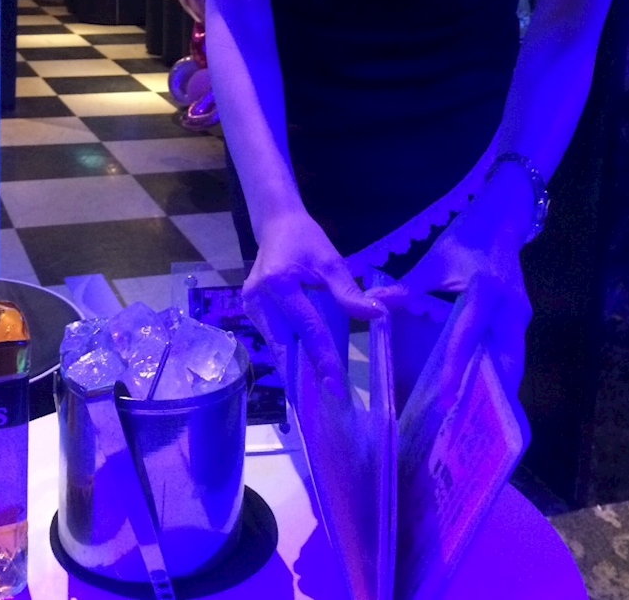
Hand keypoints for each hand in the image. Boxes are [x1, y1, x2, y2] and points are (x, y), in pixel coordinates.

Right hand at [243, 209, 383, 395]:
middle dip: (307, 374)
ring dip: (297, 368)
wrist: (276, 225)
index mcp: (278, 283)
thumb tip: (378, 316)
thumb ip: (349, 293)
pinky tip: (305, 372)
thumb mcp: (331, 261)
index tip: (337, 387)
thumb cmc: (306, 240)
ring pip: (277, 347)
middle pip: (285, 346)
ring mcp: (251, 306)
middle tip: (328, 402)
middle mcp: (259, 298)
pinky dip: (290, 354)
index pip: (307, 328)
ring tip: (319, 394)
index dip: (324, 358)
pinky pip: (273, 339)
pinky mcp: (251, 311)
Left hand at [362, 195, 532, 406]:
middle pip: (505, 361)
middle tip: (468, 424)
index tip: (446, 397)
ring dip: (497, 387)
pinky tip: (482, 390)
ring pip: (513, 361)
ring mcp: (521, 316)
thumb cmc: (467, 237)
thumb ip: (409, 287)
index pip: (468, 337)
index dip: (457, 368)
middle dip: (490, 393)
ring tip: (475, 417)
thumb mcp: (436, 260)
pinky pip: (512, 352)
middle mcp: (511, 309)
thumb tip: (374, 303)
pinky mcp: (520, 318)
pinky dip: (499, 373)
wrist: (502, 218)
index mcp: (486, 292)